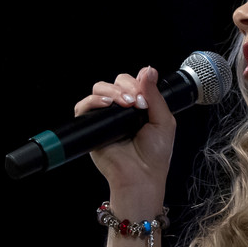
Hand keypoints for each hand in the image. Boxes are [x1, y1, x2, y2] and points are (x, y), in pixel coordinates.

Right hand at [76, 66, 175, 204]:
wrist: (141, 176)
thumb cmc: (154, 156)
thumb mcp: (163, 121)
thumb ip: (155, 95)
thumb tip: (148, 70)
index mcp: (138, 107)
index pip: (132, 82)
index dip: (138, 83)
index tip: (144, 97)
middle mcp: (121, 111)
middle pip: (115, 82)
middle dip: (125, 87)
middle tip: (136, 102)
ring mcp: (105, 118)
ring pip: (99, 90)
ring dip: (112, 91)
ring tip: (125, 104)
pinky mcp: (91, 127)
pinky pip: (84, 107)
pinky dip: (93, 101)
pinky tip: (107, 104)